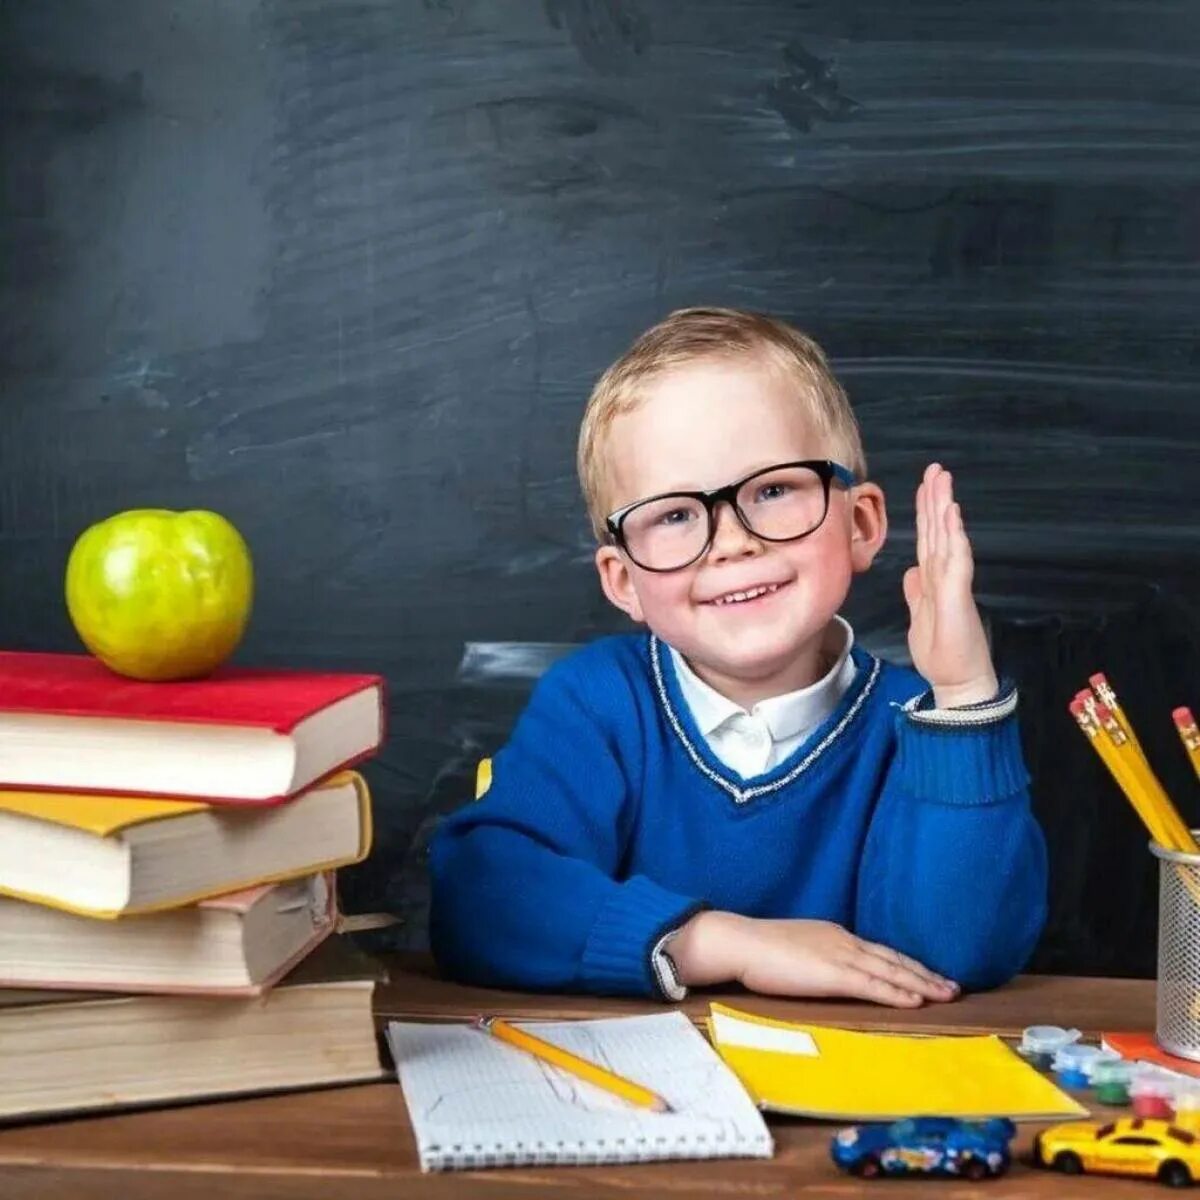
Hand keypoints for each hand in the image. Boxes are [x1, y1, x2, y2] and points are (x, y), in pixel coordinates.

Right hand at [669, 912, 958, 1007]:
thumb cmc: (757, 949)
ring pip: (891, 971)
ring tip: (946, 994)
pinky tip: (916, 1001)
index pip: (878, 951)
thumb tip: (822, 969)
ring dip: (922, 983)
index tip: (927, 974)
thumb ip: (814, 957)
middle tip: (953, 987)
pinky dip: (898, 992)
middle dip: (925, 973)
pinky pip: (873, 984)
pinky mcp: (833, 973)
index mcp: (834, 935)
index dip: (905, 963)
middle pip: (893, 958)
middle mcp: (844, 941)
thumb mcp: (794, 949)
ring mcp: (840, 956)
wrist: (739, 942)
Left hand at [903, 463, 997, 707]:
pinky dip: (954, 536)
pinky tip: (952, 514)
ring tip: (943, 480)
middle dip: (936, 498)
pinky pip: (956, 559)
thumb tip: (912, 571)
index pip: (928, 538)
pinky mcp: (958, 594)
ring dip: (944, 508)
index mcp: (933, 579)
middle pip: (938, 530)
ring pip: (948, 537)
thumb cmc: (943, 652)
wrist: (959, 681)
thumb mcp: (919, 617)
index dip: (927, 512)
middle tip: (936, 469)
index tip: (925, 485)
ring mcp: (953, 583)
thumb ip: (917, 592)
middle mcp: (945, 575)